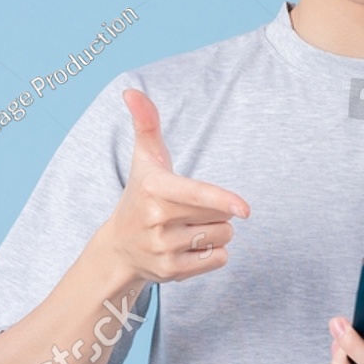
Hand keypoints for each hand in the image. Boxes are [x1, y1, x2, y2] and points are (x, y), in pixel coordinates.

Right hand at [103, 89, 249, 282]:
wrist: (119, 247)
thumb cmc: (141, 194)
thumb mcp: (144, 159)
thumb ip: (146, 124)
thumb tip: (131, 91)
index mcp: (154, 189)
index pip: (197, 194)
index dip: (222, 200)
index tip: (244, 209)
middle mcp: (156, 221)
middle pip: (221, 215)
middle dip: (217, 210)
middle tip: (189, 208)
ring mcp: (163, 249)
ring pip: (223, 237)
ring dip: (216, 231)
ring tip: (188, 227)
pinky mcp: (171, 273)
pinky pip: (219, 259)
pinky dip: (213, 253)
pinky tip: (189, 247)